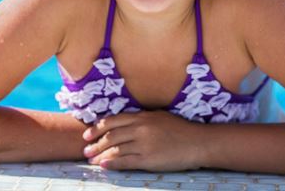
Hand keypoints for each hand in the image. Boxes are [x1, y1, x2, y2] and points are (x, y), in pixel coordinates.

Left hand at [82, 111, 205, 171]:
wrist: (199, 143)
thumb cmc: (182, 130)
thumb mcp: (161, 117)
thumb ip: (143, 118)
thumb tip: (127, 122)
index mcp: (143, 117)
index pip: (113, 121)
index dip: (97, 128)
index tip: (87, 135)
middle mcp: (141, 129)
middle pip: (110, 136)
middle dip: (94, 144)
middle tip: (85, 150)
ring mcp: (144, 144)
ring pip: (115, 149)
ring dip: (100, 155)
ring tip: (91, 160)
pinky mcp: (148, 159)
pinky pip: (125, 162)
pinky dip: (112, 164)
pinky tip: (104, 166)